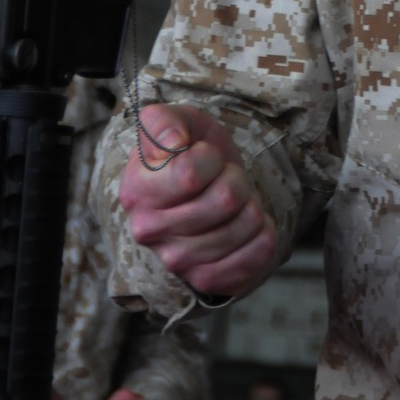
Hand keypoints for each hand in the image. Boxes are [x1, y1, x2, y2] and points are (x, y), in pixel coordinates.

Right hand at [119, 103, 277, 297]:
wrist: (206, 190)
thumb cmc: (191, 152)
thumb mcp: (179, 121)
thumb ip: (165, 119)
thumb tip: (174, 141)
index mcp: (136, 190)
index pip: (191, 173)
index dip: (210, 157)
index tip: (204, 157)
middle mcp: (149, 231)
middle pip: (226, 199)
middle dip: (235, 179)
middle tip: (223, 180)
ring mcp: (176, 260)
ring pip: (245, 225)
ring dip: (251, 205)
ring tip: (233, 203)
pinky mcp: (205, 280)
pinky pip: (253, 258)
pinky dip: (263, 236)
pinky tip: (248, 226)